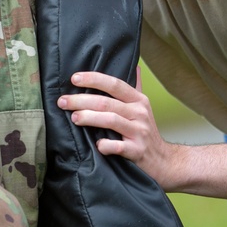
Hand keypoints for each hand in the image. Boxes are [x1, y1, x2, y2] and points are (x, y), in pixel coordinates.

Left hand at [56, 68, 184, 189]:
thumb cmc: (146, 133)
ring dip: (90, 118)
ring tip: (74, 118)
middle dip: (82, 100)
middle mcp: (139, 113)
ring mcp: (139, 132)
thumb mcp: (143, 107)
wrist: (164, 161)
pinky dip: (107, 145)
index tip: (74, 78)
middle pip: (107, 102)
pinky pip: (120, 146)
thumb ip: (136, 87)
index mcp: (138, 100)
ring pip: (112, 120)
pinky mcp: (137, 151)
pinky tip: (97, 145)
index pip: (114, 84)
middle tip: (63, 101)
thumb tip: (134, 66)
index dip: (94, 79)